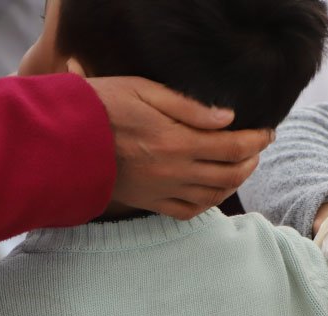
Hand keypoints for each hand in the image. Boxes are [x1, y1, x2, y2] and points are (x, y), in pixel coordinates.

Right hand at [83, 70, 273, 218]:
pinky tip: (214, 190)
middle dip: (252, 160)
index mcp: (177, 142)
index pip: (234, 146)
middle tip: (257, 148)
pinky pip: (189, 211)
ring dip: (236, 182)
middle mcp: (175, 172)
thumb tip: (228, 118)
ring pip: (215, 195)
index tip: (268, 132)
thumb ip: (190, 107)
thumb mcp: (144, 91)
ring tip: (242, 166)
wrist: (60, 140)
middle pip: (231, 174)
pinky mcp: (148, 202)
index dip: (258, 140)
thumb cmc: (100, 107)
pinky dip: (209, 202)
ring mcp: (162, 190)